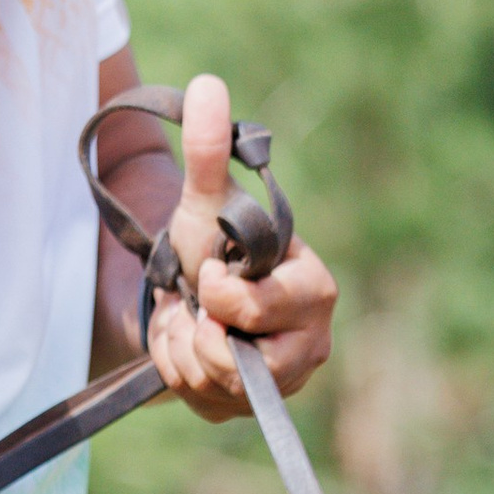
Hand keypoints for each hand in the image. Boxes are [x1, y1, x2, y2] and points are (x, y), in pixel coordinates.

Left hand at [148, 70, 338, 423]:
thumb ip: (208, 148)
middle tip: (202, 307)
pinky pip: (200, 401)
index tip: (211, 274)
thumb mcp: (205, 198)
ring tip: (195, 320)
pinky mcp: (249, 409)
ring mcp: (283, 384)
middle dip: (204, 335)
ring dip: (184, 349)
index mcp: (314, 291)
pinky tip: (189, 346)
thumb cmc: (212, 242)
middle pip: (244, 366)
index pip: (260, 310)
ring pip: (215, 385)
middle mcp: (310, 344)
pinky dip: (179, 372)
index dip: (221, 296)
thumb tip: (208, 84)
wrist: (190, 289)